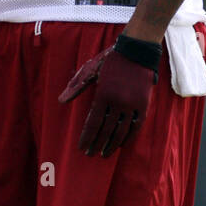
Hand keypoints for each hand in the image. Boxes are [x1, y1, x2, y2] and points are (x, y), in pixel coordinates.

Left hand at [58, 40, 159, 156]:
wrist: (137, 51)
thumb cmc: (110, 60)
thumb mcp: (91, 70)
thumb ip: (76, 86)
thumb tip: (60, 101)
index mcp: (103, 95)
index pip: (93, 123)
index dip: (87, 137)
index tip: (82, 148)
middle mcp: (118, 102)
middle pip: (106, 130)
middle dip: (97, 144)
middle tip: (91, 154)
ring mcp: (132, 104)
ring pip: (121, 130)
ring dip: (112, 144)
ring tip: (105, 153)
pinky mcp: (144, 104)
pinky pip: (136, 125)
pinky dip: (129, 136)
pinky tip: (122, 144)